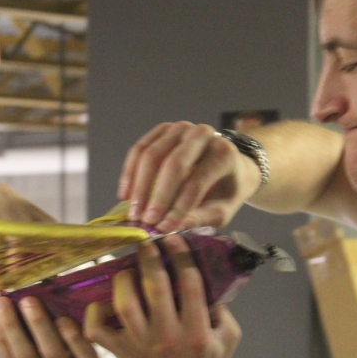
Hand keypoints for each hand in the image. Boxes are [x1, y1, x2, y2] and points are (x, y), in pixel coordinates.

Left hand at [0, 296, 98, 357]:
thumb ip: (69, 342)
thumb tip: (48, 298)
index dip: (75, 337)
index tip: (62, 316)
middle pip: (53, 354)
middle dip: (39, 324)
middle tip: (28, 299)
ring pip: (26, 357)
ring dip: (12, 327)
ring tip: (3, 304)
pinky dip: (1, 340)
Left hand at [85, 235, 241, 357]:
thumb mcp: (227, 337)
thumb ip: (220, 308)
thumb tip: (205, 275)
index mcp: (196, 330)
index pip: (188, 281)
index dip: (180, 254)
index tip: (173, 239)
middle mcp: (167, 336)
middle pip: (155, 285)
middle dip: (149, 257)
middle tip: (146, 243)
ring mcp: (141, 346)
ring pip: (124, 302)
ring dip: (124, 279)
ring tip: (128, 270)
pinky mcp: (121, 354)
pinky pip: (98, 330)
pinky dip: (93, 312)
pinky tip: (100, 301)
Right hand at [118, 122, 260, 232]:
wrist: (231, 165)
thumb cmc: (226, 190)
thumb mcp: (221, 210)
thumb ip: (198, 218)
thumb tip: (168, 228)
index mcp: (223, 155)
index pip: (196, 183)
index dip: (177, 208)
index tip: (163, 228)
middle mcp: (203, 134)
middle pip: (173, 164)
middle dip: (156, 196)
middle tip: (144, 221)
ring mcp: (181, 128)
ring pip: (151, 155)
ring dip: (139, 186)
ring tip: (133, 213)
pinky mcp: (163, 129)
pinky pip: (140, 149)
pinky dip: (130, 173)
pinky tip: (126, 195)